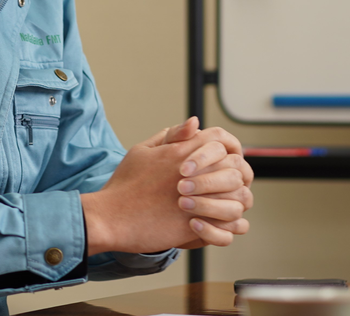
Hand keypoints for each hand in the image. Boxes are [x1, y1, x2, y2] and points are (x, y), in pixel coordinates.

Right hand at [81, 119, 252, 253]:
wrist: (111, 217)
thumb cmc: (125, 184)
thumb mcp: (143, 150)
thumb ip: (171, 136)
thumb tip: (194, 123)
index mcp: (180, 152)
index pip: (220, 139)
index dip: (227, 146)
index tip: (224, 157)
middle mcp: (193, 174)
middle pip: (234, 166)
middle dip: (236, 173)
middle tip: (229, 183)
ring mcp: (196, 201)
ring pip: (238, 197)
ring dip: (235, 199)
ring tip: (226, 203)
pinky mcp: (195, 226)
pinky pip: (229, 225)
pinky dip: (229, 224)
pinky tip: (219, 222)